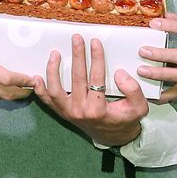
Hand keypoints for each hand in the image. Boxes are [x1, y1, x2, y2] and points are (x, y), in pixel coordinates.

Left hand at [32, 35, 148, 147]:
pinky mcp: (62, 113)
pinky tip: (37, 76)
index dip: (96, 58)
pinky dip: (40, 90)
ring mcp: (68, 112)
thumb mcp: (139, 108)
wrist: (113, 138)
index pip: (96, 78)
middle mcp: (80, 111)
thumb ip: (133, 90)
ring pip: (55, 90)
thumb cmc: (125, 120)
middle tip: (76, 39)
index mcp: (97, 109)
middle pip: (76, 78)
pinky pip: (47, 101)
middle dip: (77, 56)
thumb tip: (119, 74)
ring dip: (53, 70)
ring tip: (55, 54)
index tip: (95, 42)